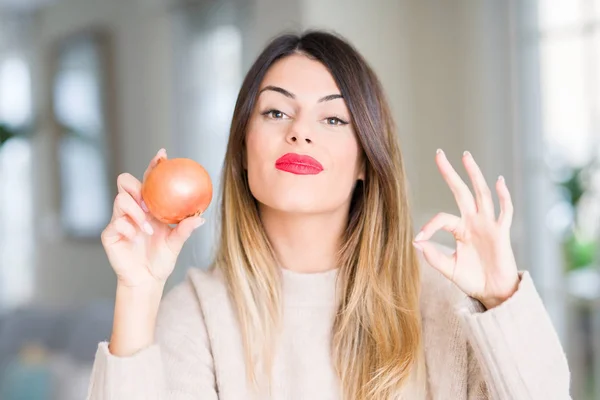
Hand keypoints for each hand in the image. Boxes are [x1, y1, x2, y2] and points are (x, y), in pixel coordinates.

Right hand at [101, 149, 204, 287]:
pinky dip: (128, 227)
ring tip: (147, 226)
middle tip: (146, 198)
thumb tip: (201, 217)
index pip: (149, 181)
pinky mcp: (110, 234)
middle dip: (135, 184)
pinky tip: (136, 235)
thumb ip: (185, 230)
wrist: (147, 279)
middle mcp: (133, 209)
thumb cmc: (161, 259)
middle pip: (125, 182)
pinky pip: (115, 223)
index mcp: (149, 206)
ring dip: (135, 211)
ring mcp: (119, 220)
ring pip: (120, 200)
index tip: (163, 155)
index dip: (154, 166)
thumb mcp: (176, 243)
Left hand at [413, 150, 519, 308]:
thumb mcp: (449, 269)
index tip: (418, 239)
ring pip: (481, 194)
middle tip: (439, 153)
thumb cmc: (472, 279)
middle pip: (461, 191)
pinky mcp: (501, 232)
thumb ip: (434, 257)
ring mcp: (488, 225)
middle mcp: (473, 222)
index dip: (429, 226)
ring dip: (474, 174)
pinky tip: (498, 180)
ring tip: (465, 156)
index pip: (441, 218)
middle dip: (450, 173)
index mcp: (459, 229)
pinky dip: (503, 196)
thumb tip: (416, 243)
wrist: (494, 293)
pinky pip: (504, 211)